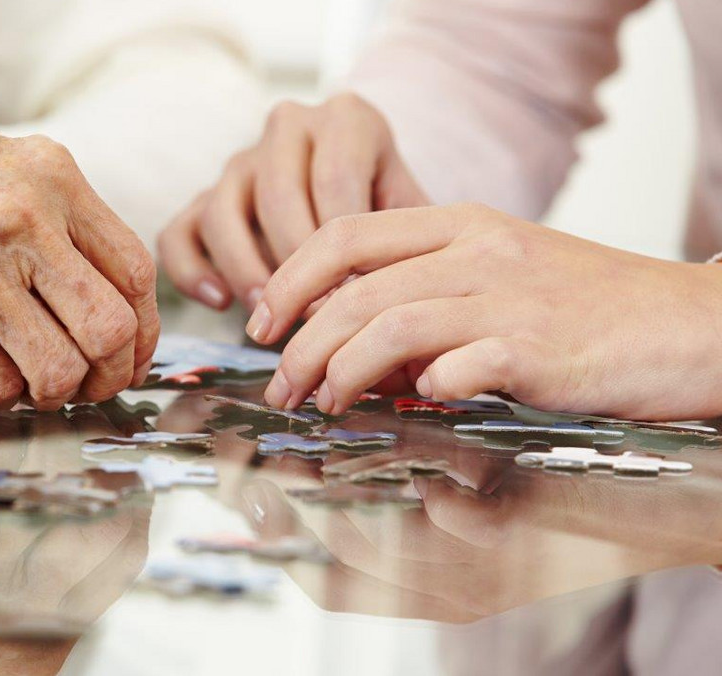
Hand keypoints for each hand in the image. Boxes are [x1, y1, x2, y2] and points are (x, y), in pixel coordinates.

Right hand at [0, 104, 158, 409]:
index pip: (135, 272)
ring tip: (27, 381)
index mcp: (50, 176)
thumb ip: (55, 218)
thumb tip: (110, 297)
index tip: (130, 353)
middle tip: (87, 385)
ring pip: (57, 371)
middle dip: (107, 374)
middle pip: (110, 329)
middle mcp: (22, 219)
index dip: (143, 330)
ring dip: (48, 393)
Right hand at [158, 92, 427, 310]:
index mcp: (346, 118)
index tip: (354, 299)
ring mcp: (239, 162)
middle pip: (277, 195)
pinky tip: (220, 303)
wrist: (360, 191)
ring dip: (245, 270)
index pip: (335, 180)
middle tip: (316, 315)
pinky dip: (191, 271)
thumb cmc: (391, 210)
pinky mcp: (201, 200)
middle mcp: (287, 128)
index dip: (343, 249)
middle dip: (296, 264)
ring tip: (270, 314)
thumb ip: (408, 237)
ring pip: (222, 212)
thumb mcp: (414, 209)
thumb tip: (392, 295)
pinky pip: (177, 234)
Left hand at [247, 203, 721, 419]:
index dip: (291, 277)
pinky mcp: (539, 350)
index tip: (262, 321)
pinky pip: (456, 367)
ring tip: (321, 402)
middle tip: (279, 385)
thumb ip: (431, 298)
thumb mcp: (504, 277)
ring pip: (390, 324)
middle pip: (356, 287)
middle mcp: (480, 251)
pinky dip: (420, 390)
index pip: (347, 232)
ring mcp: (510, 297)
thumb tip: (358, 349)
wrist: (692, 326)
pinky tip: (410, 407)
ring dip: (340, 369)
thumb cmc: (591, 308)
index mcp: (464, 223)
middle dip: (300, 341)